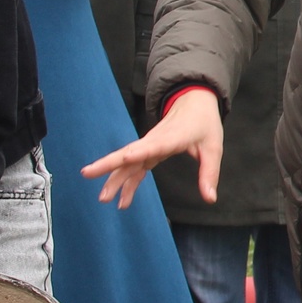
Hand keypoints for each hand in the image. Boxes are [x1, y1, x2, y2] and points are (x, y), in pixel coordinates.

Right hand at [84, 85, 223, 207]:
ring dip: (114, 179)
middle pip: (127, 154)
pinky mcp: (148, 151)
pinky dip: (127, 183)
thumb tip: (210, 200)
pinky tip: (122, 200)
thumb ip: (209, 174)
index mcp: (170, 138)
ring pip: (126, 162)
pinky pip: (134, 168)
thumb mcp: (213, 149)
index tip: (124, 159)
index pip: (151, 146)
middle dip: (108, 165)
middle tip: (88, 175)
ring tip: (103, 198)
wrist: (193, 102)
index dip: (137, 153)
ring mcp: (148, 146)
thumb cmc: (204, 124)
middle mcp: (154, 142)